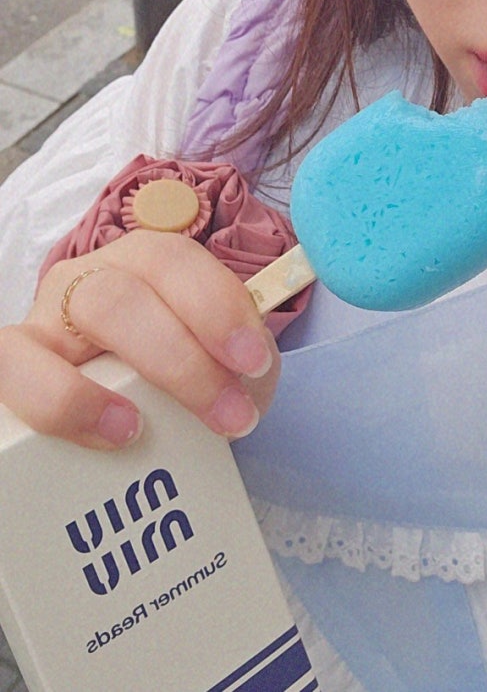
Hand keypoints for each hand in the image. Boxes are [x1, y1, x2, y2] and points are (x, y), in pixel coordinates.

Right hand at [0, 230, 279, 448]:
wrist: (116, 422)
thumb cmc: (174, 387)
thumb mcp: (215, 369)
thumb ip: (238, 369)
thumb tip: (247, 387)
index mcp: (145, 267)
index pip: (174, 261)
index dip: (216, 305)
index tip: (253, 362)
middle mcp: (89, 282)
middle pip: (122, 297)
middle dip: (182, 358)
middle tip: (229, 416)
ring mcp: (43, 324)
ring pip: (68, 325)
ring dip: (100, 390)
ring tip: (142, 432)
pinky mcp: (9, 369)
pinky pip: (8, 372)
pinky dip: (60, 404)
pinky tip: (104, 434)